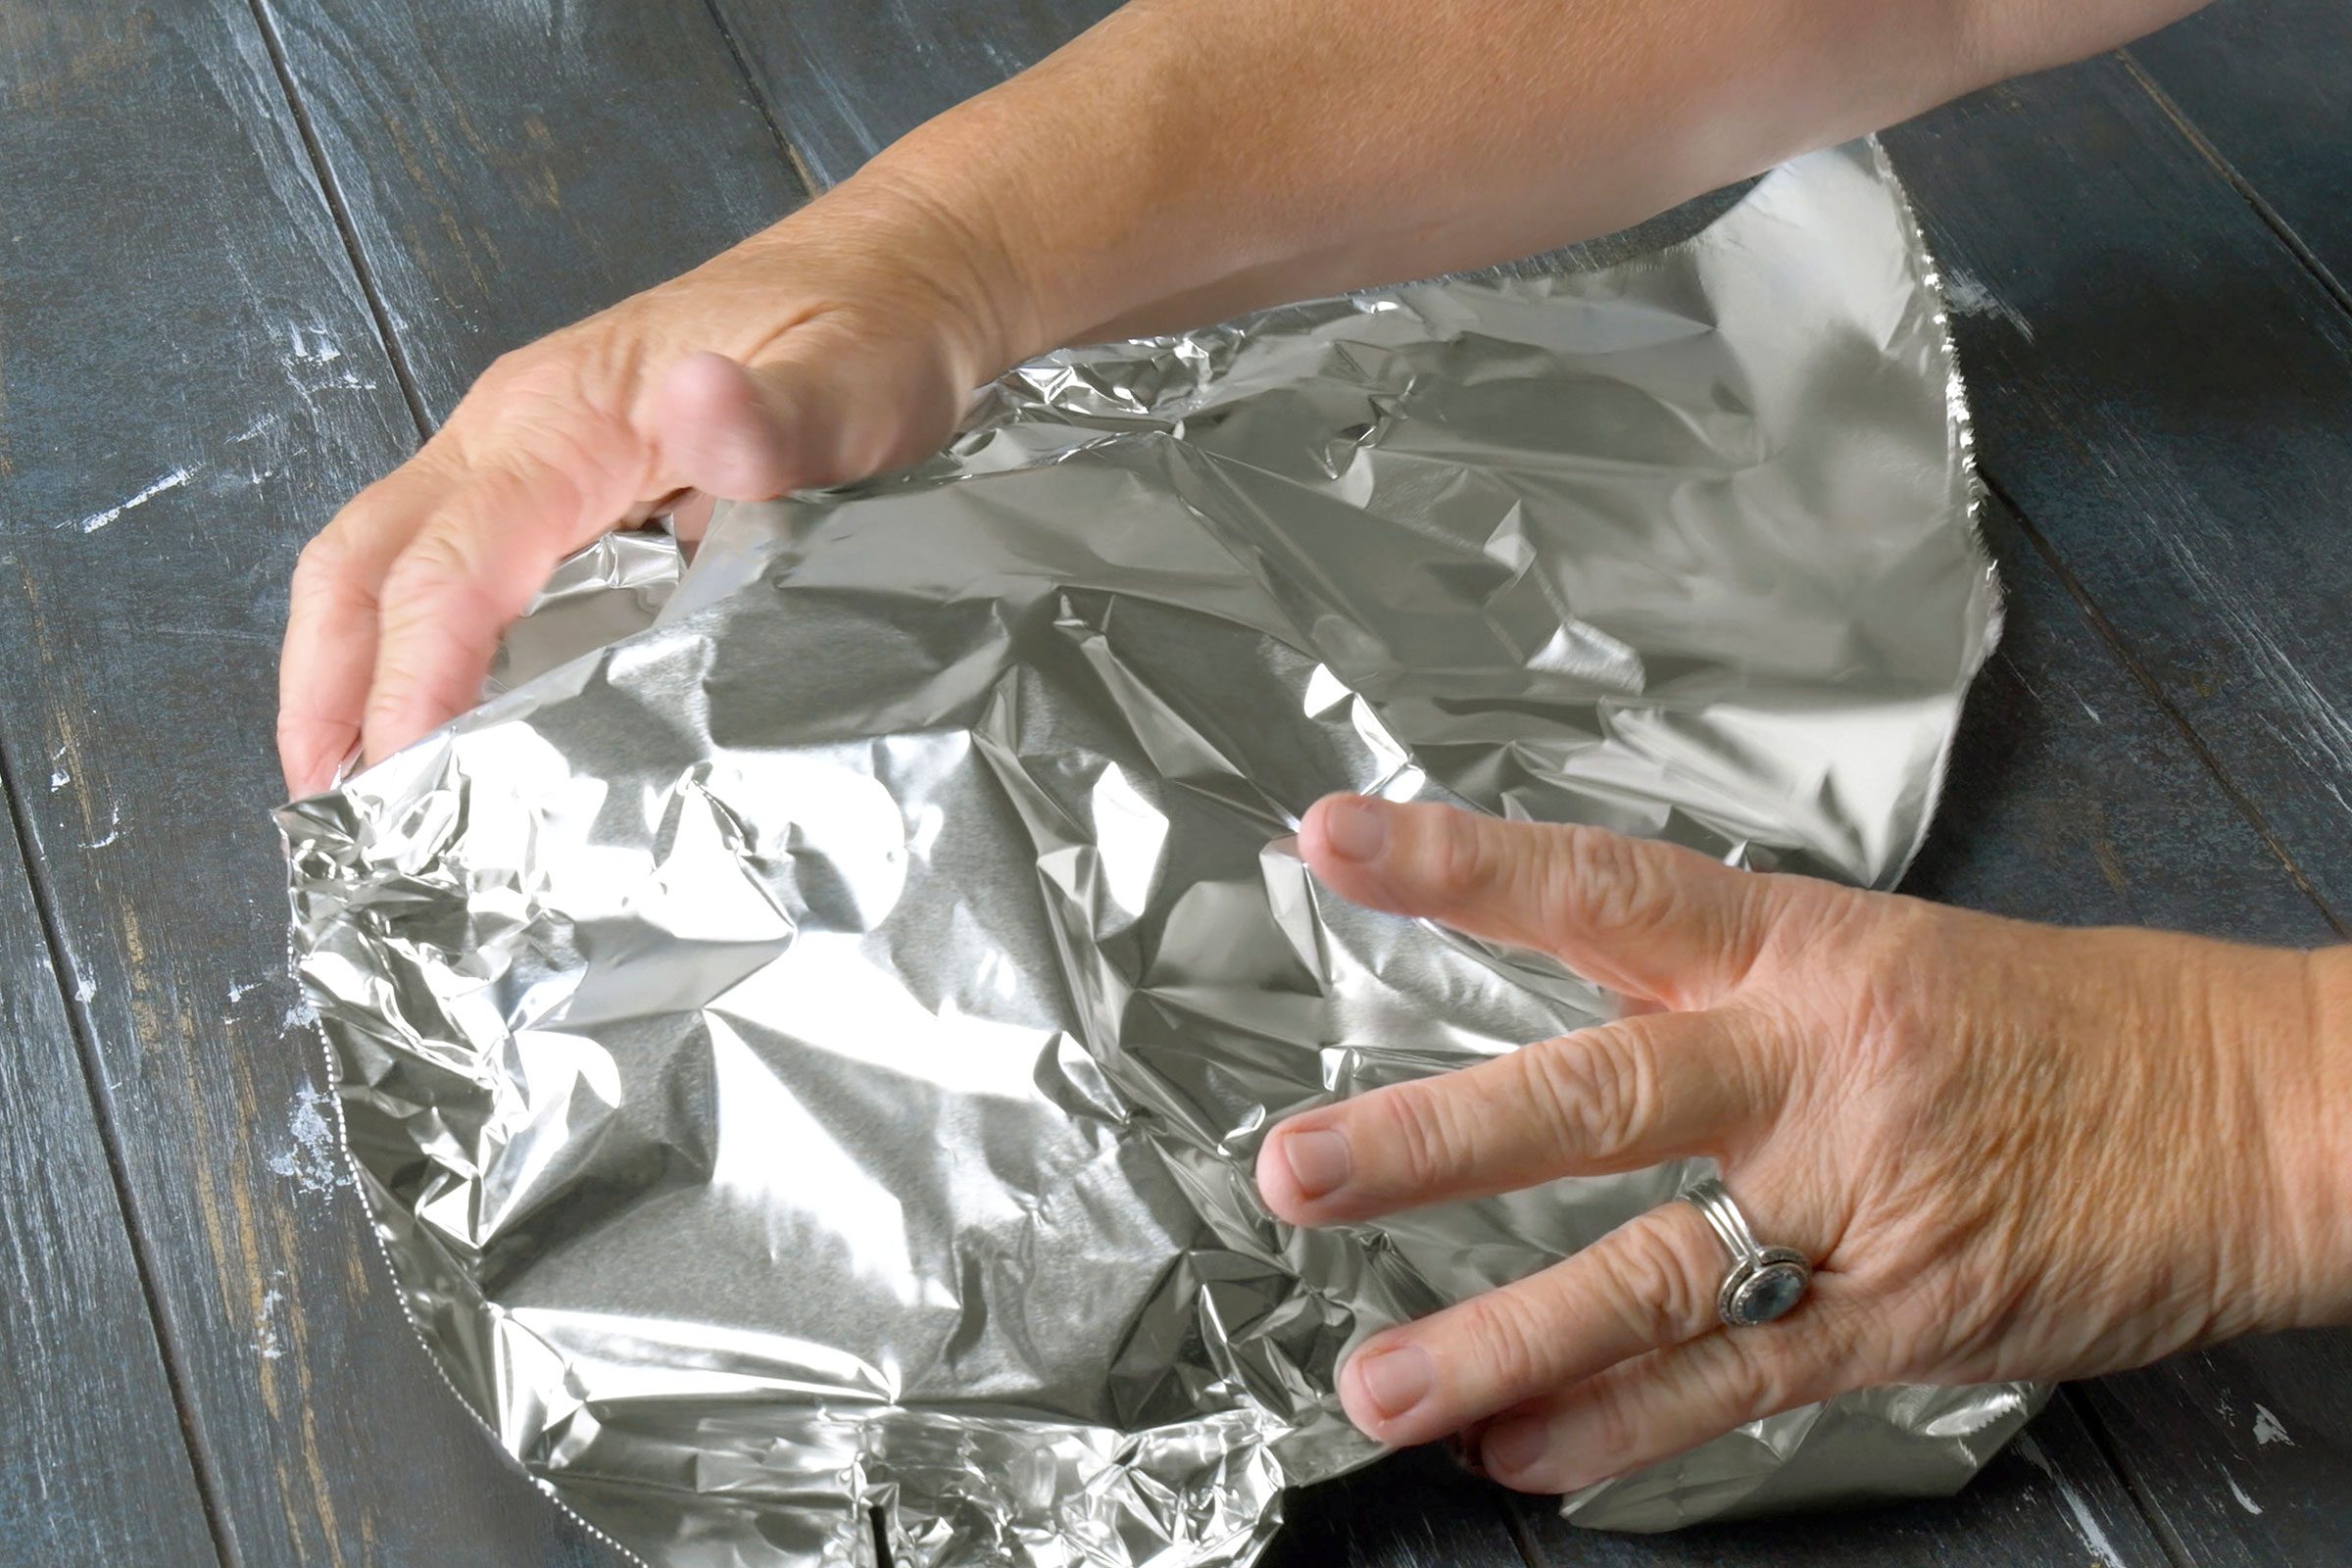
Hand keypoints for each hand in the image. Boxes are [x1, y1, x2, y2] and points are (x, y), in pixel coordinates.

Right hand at [276, 173, 1032, 796]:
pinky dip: (403, 644)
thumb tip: (701, 407)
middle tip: (328, 813)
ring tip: (353, 794)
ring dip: (346, 671)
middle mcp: (514, 433)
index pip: (452, 566)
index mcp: (566, 420)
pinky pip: (441, 561)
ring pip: (382, 560)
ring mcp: (523, 454)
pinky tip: (431, 723)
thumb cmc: (867, 335)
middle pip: (364, 561)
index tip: (403, 781)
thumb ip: (782, 416)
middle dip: (326, 686)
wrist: (894, 275)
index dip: (416, 678)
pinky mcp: (550, 479)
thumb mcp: (852, 383)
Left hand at [1256, 795, 2351, 1492]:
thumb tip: (1562, 1020)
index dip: (1464, 865)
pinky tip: (1525, 1451)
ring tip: (1380, 1382)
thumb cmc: (2054, 1024)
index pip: (1601, 888)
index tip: (1337, 843)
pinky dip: (1621, 1423)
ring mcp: (1852, 1201)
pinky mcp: (1902, 1317)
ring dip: (1502, 1333)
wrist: (2246, 1107)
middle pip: (1596, 1094)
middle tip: (1301, 1170)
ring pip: (1650, 1268)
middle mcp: (1805, 1066)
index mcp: (1795, 950)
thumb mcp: (1875, 957)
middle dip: (1435, 1139)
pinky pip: (1737, 1377)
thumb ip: (1712, 993)